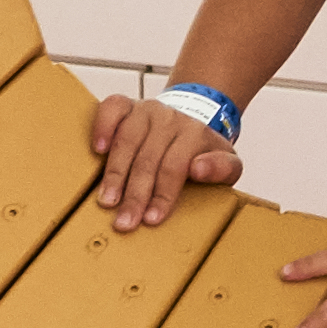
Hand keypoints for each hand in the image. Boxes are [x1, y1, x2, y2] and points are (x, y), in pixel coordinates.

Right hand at [91, 81, 232, 230]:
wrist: (193, 120)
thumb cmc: (203, 152)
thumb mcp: (228, 163)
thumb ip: (222, 169)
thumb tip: (198, 169)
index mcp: (196, 134)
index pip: (175, 167)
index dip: (163, 194)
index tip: (151, 219)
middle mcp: (170, 119)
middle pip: (148, 158)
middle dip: (135, 194)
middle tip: (124, 222)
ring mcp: (147, 110)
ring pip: (127, 139)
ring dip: (115, 172)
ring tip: (106, 200)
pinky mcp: (127, 105)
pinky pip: (112, 108)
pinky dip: (103, 126)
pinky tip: (98, 150)